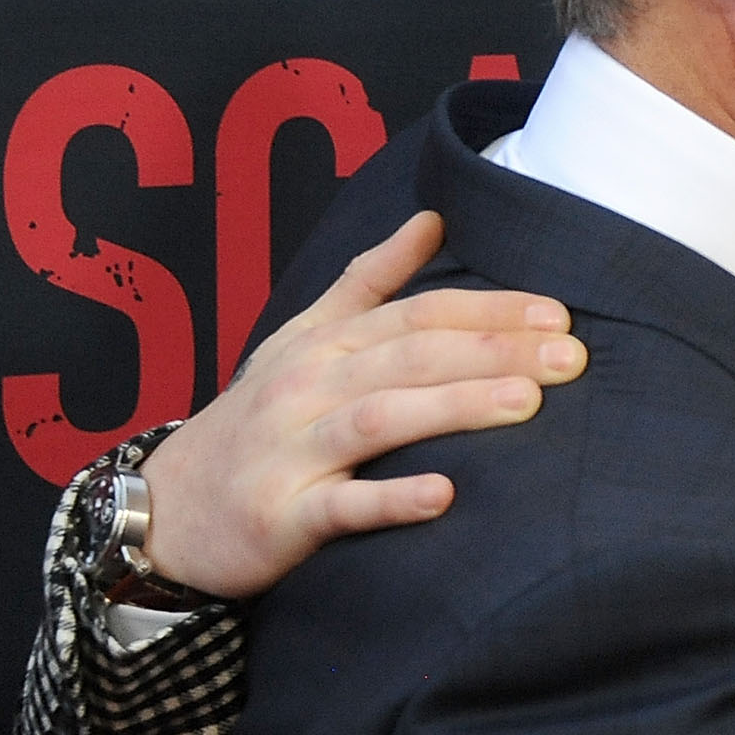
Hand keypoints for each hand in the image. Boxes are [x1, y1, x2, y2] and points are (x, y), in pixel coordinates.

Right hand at [135, 211, 585, 598]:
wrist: (163, 510)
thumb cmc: (255, 419)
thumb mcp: (302, 339)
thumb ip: (368, 281)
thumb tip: (432, 218)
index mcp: (324, 344)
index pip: (417, 314)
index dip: (489, 311)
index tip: (559, 315)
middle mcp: (308, 387)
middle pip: (409, 358)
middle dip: (493, 352)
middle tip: (571, 358)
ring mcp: (292, 451)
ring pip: (380, 419)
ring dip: (454, 408)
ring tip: (525, 404)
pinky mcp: (281, 515)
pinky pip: (340, 506)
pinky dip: (391, 500)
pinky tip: (444, 495)